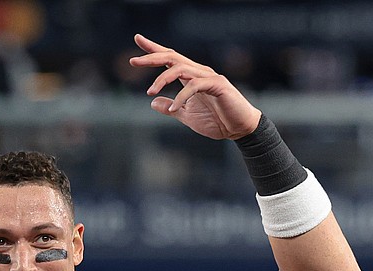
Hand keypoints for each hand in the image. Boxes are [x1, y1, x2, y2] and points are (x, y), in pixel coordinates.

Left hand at [128, 33, 261, 139]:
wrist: (239, 129)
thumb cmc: (217, 121)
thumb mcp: (186, 116)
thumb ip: (171, 108)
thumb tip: (152, 102)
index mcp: (190, 77)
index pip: (170, 59)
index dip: (154, 49)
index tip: (137, 39)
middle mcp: (198, 72)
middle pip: (172, 57)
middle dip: (152, 56)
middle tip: (133, 61)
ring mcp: (208, 77)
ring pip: (181, 68)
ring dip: (162, 78)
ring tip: (150, 91)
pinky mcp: (218, 85)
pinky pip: (195, 86)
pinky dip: (181, 96)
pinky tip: (173, 108)